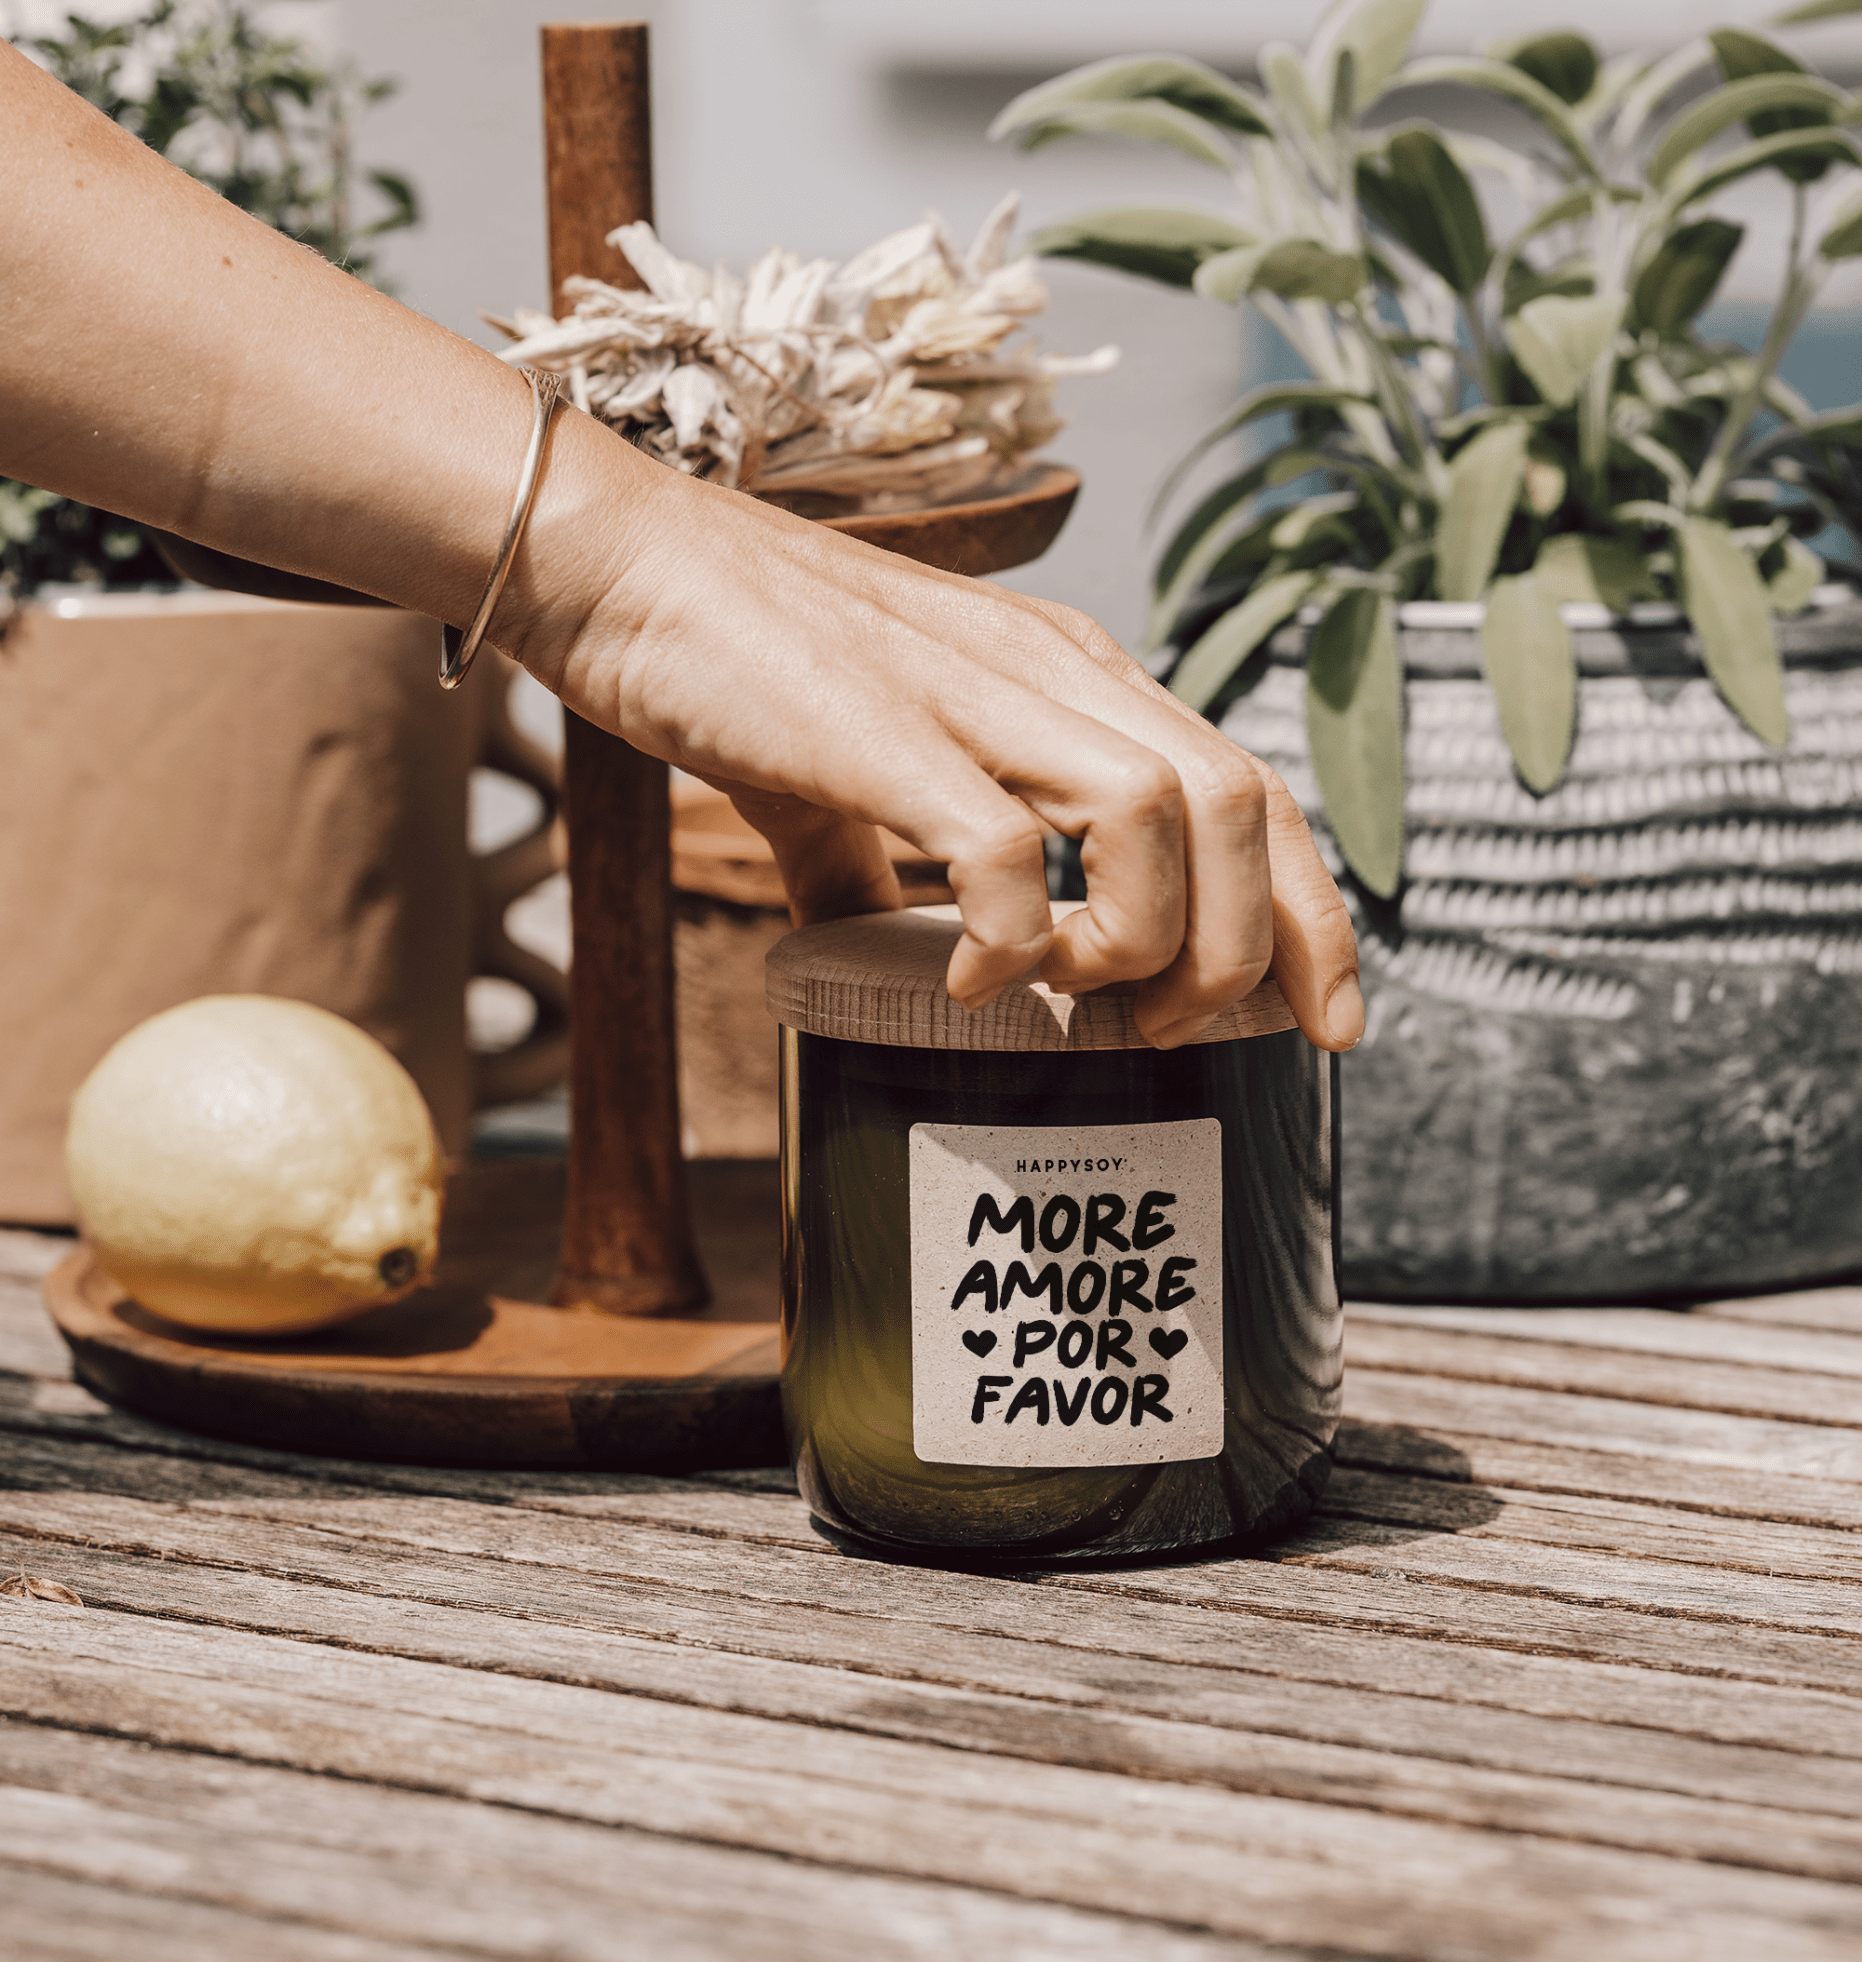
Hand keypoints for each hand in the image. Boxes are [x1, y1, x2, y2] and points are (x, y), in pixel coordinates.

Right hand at [512, 430, 1362, 1052]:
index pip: (1250, 785)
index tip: (1320, 1016)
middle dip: (1255, 948)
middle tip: (1177, 1030)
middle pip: (1241, 802)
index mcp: (1069, 675)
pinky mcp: (885, 731)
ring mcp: (974, 694)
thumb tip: (901, 965)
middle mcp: (1052, 672)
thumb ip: (895, 863)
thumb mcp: (858, 768)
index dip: (1311, 910)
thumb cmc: (740, 655)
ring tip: (1065, 992)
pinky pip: (1002, 852)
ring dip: (1136, 939)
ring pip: (1159, 816)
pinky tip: (960, 979)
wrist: (619, 561)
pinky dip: (1007, 941)